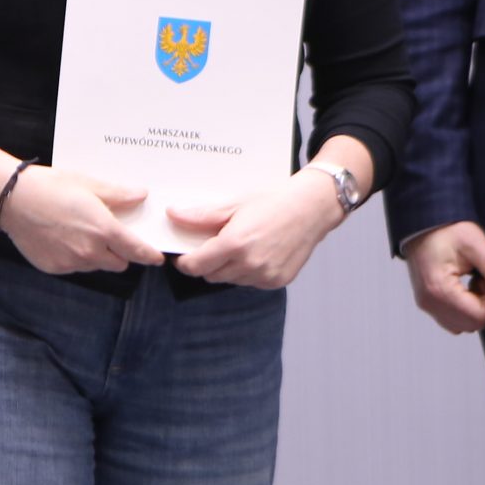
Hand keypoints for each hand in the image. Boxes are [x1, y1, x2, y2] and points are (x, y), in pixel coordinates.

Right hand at [0, 165, 163, 275]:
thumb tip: (141, 195)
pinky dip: (74, 257)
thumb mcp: (88, 184)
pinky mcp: (54, 268)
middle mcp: (90, 252)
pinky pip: (74, 267)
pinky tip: (62, 238)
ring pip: (96, 266)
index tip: (157, 258)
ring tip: (80, 232)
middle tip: (110, 235)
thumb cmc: (50, 187)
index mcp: (104, 230)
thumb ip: (118, 195)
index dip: (150, 256)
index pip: (137, 251)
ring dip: (97, 255)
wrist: (12, 199)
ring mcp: (71, 263)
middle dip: (120, 253)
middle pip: (119, 263)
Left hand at [171, 167, 343, 288]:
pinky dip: (247, 272)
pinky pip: (251, 282)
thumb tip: (173, 215)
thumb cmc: (272, 202)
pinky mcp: (277, 281)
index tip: (183, 256)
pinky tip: (257, 252)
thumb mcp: (234, 205)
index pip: (196, 266)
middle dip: (206, 263)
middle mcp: (250, 264)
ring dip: (228, 268)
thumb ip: (201, 216)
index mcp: (235, 244)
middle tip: (213, 245)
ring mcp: (265, 276)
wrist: (311, 208)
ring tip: (239, 245)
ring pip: (231, 280)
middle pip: (211, 276)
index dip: (185, 263)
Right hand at [402, 221, 484, 334]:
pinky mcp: (428, 302)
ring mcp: (427, 305)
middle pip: (472, 323)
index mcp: (440, 289)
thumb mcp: (472, 240)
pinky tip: (468, 288)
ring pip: (463, 325)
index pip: (479, 315)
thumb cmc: (444, 230)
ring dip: (478, 309)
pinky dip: (466, 309)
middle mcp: (430, 303)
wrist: (421, 225)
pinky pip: (453, 319)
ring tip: (478, 282)